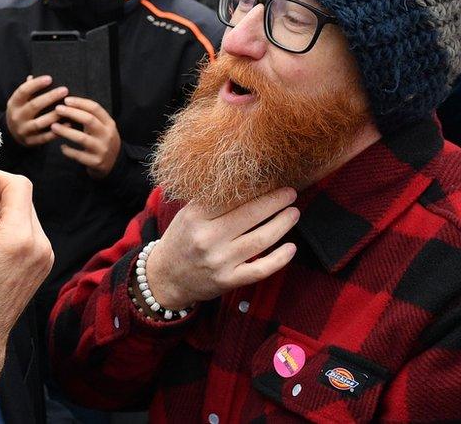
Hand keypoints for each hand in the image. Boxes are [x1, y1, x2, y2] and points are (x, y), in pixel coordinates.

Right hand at [5, 75, 67, 146]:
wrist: (10, 135)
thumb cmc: (20, 112)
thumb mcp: (19, 101)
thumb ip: (27, 90)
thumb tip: (33, 76)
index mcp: (13, 104)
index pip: (23, 91)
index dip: (36, 84)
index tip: (50, 78)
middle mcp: (17, 117)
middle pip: (34, 105)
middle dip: (50, 97)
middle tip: (65, 90)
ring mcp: (23, 130)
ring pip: (40, 123)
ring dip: (55, 115)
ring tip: (68, 107)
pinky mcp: (31, 141)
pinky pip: (45, 137)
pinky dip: (57, 131)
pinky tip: (68, 124)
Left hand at [50, 96, 120, 178]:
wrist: (114, 165)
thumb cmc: (102, 141)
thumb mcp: (103, 128)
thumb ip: (91, 118)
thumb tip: (69, 104)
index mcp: (109, 124)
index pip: (95, 108)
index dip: (80, 102)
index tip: (66, 100)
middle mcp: (107, 135)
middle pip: (89, 120)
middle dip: (71, 113)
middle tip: (57, 109)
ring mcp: (102, 149)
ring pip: (82, 138)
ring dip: (66, 131)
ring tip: (53, 126)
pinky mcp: (95, 162)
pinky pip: (78, 155)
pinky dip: (68, 151)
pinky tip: (62, 147)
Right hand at [144, 188, 298, 308]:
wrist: (166, 278)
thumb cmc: (180, 241)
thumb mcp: (187, 215)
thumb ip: (211, 202)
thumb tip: (245, 182)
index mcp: (196, 218)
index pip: (231, 197)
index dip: (256, 187)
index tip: (272, 180)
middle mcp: (207, 239)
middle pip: (250, 215)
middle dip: (275, 202)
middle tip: (290, 193)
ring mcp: (219, 261)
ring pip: (260, 240)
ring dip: (282, 224)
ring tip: (294, 213)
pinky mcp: (228, 280)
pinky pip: (260, 269)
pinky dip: (279, 259)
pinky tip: (291, 247)